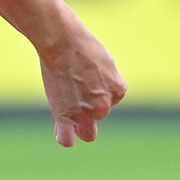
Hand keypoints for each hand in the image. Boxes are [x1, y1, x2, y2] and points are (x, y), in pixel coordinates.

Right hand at [37, 22, 125, 145]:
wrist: (61, 41)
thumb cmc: (80, 44)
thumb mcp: (104, 61)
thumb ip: (106, 80)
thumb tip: (100, 89)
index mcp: (118, 90)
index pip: (110, 100)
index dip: (97, 89)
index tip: (84, 74)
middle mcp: (104, 106)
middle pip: (99, 115)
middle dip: (90, 107)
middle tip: (74, 88)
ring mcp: (85, 113)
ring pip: (87, 133)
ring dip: (79, 122)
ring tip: (66, 103)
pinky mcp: (66, 115)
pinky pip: (67, 139)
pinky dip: (65, 136)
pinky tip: (61, 127)